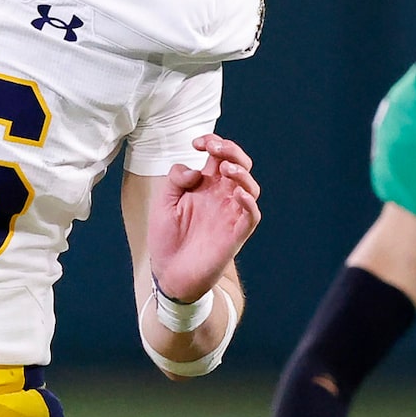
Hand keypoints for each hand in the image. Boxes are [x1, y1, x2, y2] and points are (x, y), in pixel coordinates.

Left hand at [145, 135, 261, 304]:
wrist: (169, 273)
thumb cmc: (167, 238)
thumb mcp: (164, 203)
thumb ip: (176, 180)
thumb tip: (196, 170)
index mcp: (206, 186)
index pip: (219, 157)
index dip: (214, 143)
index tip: (198, 143)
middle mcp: (222, 197)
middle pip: (239, 166)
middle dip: (231, 151)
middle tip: (214, 149)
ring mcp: (230, 215)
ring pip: (250, 187)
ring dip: (241, 173)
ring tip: (225, 169)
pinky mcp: (236, 235)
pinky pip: (252, 216)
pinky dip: (249, 203)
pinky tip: (237, 194)